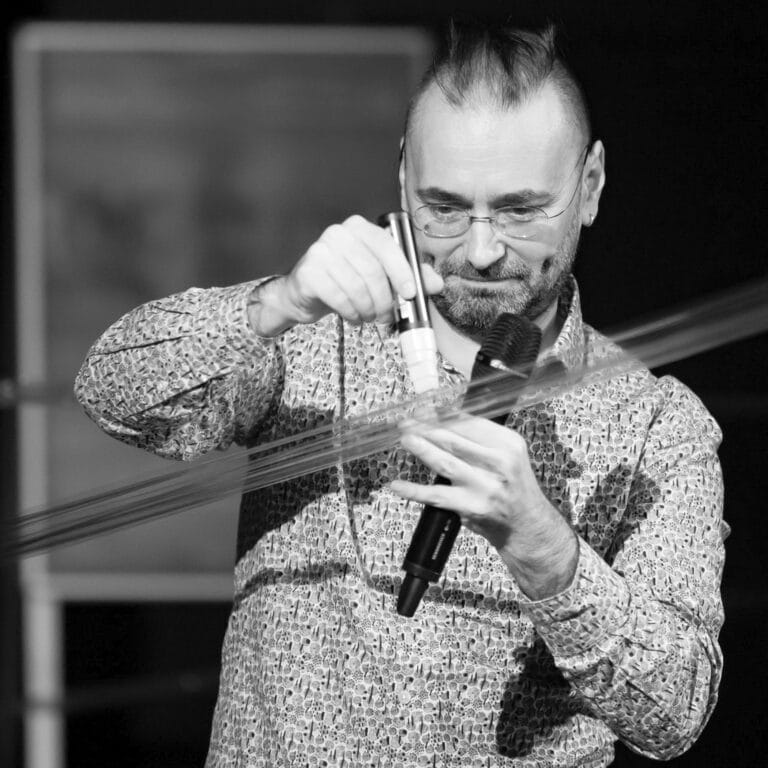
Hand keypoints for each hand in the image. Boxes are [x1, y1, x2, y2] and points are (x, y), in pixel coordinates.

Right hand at [248, 215, 442, 335]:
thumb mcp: (379, 277)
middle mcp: (338, 233)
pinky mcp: (308, 272)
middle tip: (386, 316)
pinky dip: (351, 313)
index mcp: (360, 227)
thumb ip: (409, 277)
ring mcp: (320, 251)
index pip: (386, 245)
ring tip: (368, 317)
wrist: (305, 293)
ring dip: (367, 310)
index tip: (410, 294)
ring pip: (357, 287)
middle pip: (373, 271)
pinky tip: (353, 318)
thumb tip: (437, 283)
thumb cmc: (346, 281)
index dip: (401, 271)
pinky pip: (339, 297)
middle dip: (384, 300)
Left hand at [390, 415, 578, 599]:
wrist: (527, 525)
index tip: (424, 410)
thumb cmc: (512, 487)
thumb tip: (440, 418)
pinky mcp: (471, 507)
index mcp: (508, 444)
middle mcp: (499, 463)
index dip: (443, 415)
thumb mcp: (506, 455)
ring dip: (422, 449)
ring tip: (406, 439)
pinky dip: (414, 491)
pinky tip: (398, 485)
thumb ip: (479, 438)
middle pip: (455, 439)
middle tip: (407, 422)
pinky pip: (437, 496)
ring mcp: (485, 486)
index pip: (470, 422)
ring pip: (446, 463)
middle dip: (427, 428)